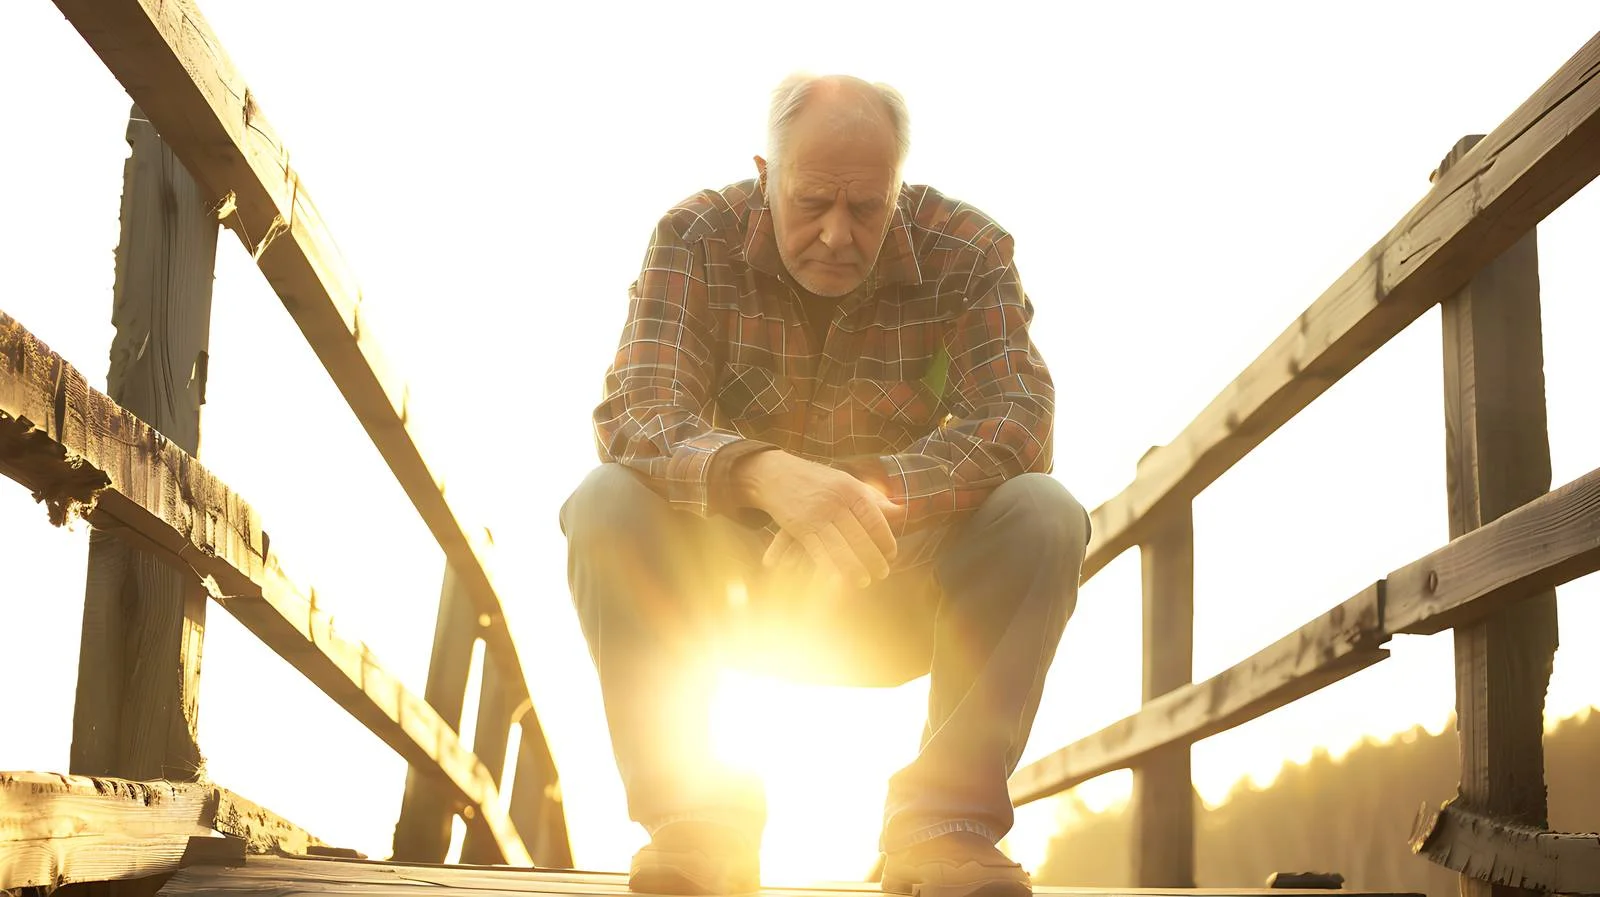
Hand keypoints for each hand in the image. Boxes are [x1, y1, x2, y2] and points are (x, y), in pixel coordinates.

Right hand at [735, 451, 903, 588]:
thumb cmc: (817, 480)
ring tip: (865, 580)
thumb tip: (901, 511)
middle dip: (873, 558)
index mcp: (851, 489)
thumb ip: (873, 498)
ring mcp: (817, 515)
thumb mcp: (846, 482)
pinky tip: (840, 578)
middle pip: (860, 536)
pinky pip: (819, 552)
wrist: (776, 474)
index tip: (891, 554)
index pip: (875, 518)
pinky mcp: (801, 528)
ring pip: (841, 547)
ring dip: (855, 567)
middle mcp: (836, 502)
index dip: (885, 539)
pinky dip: (831, 567)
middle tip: (882, 572)